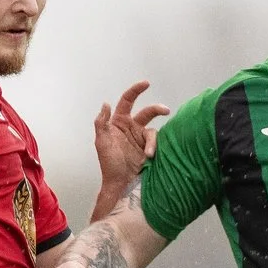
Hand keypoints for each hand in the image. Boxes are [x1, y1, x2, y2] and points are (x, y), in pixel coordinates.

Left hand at [93, 82, 168, 196]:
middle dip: (157, 109)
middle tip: (166, 110)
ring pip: (152, 130)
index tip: (146, 84)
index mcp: (118, 122)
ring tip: (149, 153)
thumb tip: (106, 104)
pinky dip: (153, 148)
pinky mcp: (148, 148)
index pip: (127, 101)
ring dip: (152, 140)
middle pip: (146, 112)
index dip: (136, 91)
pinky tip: (149, 156)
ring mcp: (140, 138)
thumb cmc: (109, 164)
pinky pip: (155, 142)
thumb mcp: (101, 142)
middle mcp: (130, 127)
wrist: (120, 183)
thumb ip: (102, 123)